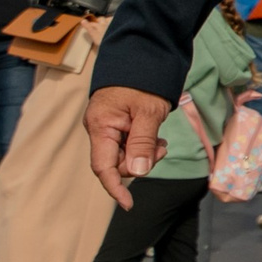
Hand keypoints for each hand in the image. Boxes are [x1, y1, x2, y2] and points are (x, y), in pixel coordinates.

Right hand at [84, 86, 173, 208]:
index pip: (103, 167)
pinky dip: (144, 146)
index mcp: (101, 126)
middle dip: (141, 163)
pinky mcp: (116, 125)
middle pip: (117, 163)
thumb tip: (138, 173)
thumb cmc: (145, 81)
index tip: (128, 205)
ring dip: (145, 154)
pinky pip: (129, 145)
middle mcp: (99, 129)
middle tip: (162, 148)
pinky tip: (156, 137)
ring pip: (126, 155)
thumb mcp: (150, 112)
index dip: (115, 188)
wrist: (142, 56)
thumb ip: (143, 143)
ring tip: (161, 140)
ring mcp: (107, 127)